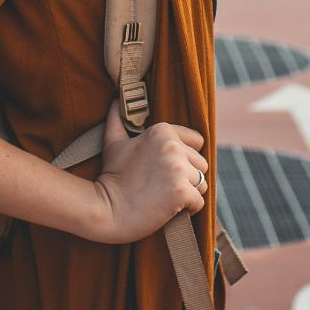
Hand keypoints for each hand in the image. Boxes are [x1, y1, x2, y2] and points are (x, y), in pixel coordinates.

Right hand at [82, 102, 207, 244]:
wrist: (106, 209)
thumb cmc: (111, 176)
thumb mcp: (113, 143)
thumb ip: (118, 120)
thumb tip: (116, 101)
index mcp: (162, 131)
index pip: (197, 141)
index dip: (185, 157)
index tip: (165, 168)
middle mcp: (173, 146)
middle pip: (201, 164)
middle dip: (187, 177)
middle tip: (162, 185)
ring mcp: (178, 169)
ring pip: (203, 183)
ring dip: (189, 193)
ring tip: (165, 196)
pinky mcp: (182, 192)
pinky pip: (199, 202)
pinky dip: (188, 209)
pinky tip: (168, 208)